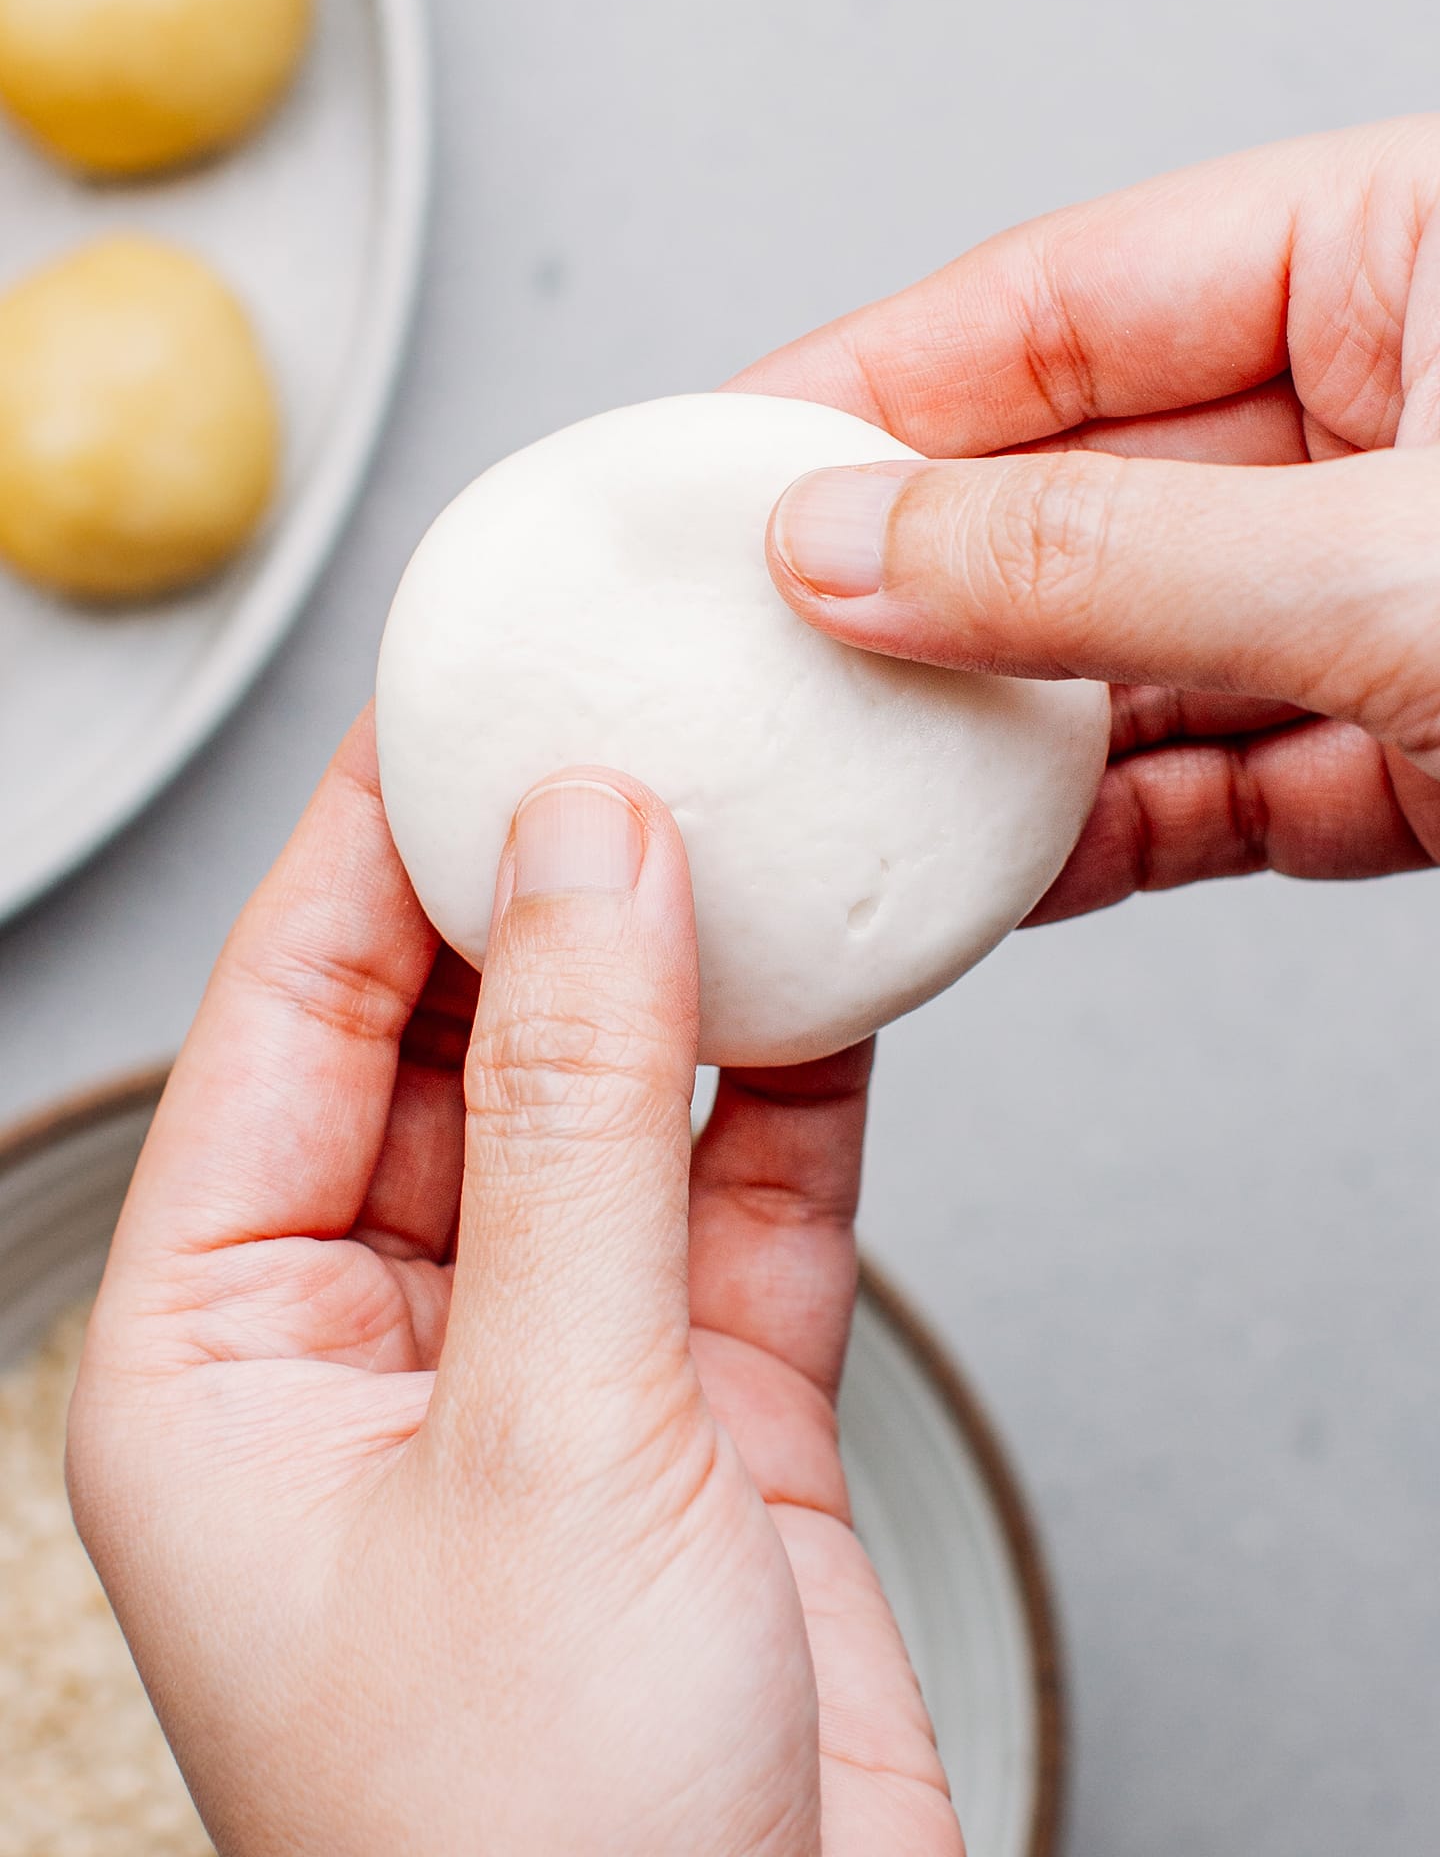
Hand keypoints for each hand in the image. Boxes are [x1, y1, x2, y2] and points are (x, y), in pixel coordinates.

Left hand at [67, 718, 960, 1856]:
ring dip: (681, 977)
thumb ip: (580, 1122)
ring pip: (606, 1106)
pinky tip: (835, 982)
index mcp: (221, 1352)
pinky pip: (735, 1196)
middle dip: (542, 891)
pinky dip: (793, 1091)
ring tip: (746, 821)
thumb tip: (588, 857)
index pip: (286, 1018)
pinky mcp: (694, 1410)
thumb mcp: (548, 1435)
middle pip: (451, 1039)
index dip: (373, 842)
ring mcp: (543, 1369)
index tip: (466, 695)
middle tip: (633, 730)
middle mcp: (368, 1344)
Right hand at [739, 117, 1439, 917]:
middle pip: (1089, 483)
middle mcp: (1407, 417)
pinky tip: (1002, 867)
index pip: (1080, 293)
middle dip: (924, 579)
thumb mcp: (1393, 566)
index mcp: (1420, 258)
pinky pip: (1227, 780)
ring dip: (1001, 734)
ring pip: (1144, 651)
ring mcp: (1404, 589)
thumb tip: (859, 544)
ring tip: (857, 772)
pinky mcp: (1426, 745)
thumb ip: (1110, 557)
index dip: (882, 379)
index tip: (730, 456)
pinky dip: (1112, 833)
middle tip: (759, 636)